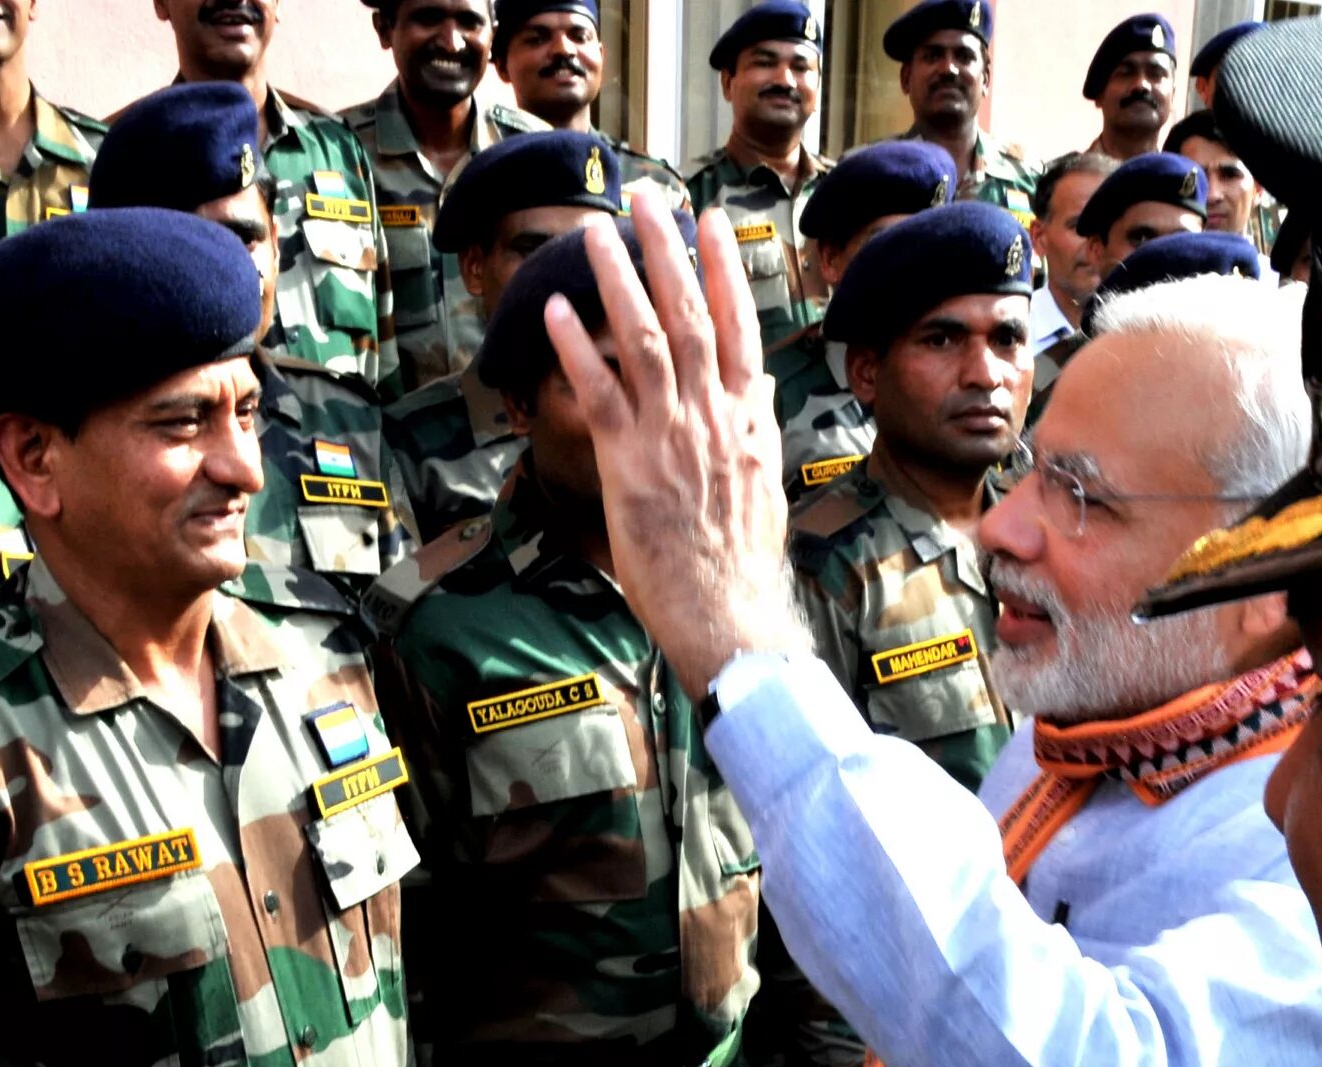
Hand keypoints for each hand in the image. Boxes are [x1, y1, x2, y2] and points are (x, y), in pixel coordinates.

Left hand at [545, 207, 806, 696]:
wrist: (729, 612)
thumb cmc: (742, 559)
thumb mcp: (763, 482)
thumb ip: (755, 425)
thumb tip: (755, 385)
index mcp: (747, 418)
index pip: (737, 326)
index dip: (722, 269)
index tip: (710, 220)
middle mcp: (711, 415)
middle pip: (688, 314)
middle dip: (667, 251)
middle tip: (648, 199)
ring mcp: (670, 435)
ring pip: (644, 338)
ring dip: (619, 279)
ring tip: (597, 232)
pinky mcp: (629, 462)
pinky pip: (598, 392)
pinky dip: (577, 347)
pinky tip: (558, 309)